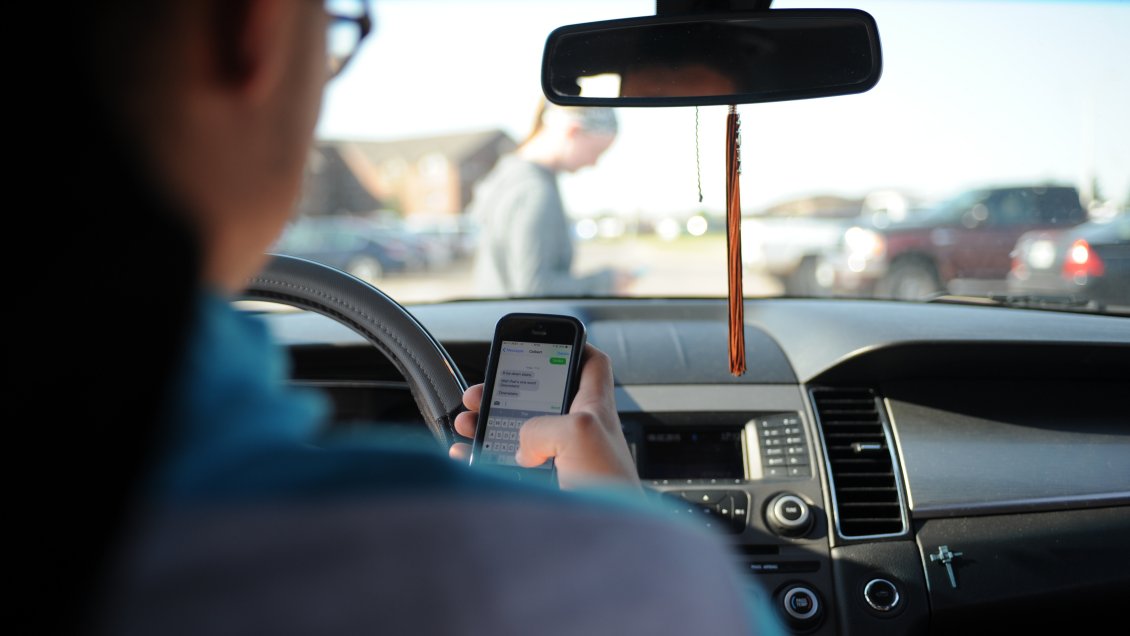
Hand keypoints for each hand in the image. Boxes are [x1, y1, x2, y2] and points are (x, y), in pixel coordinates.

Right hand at [450, 345, 640, 490]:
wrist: (606, 550)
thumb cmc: (611, 491)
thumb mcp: (578, 434)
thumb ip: (543, 424)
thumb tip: (522, 444)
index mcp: (594, 410)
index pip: (591, 364)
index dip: (573, 345)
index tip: (547, 340)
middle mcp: (579, 434)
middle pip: (540, 397)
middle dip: (505, 390)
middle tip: (480, 391)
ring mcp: (561, 462)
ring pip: (518, 432)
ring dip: (487, 423)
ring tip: (467, 420)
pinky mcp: (543, 490)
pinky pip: (505, 468)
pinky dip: (482, 460)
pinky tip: (466, 456)